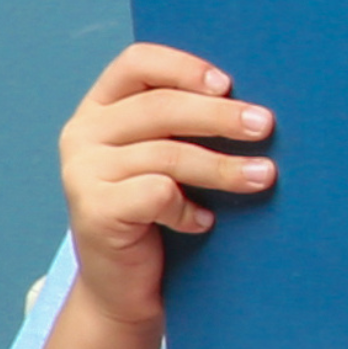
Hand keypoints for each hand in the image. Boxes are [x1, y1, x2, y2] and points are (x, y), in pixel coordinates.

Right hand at [53, 41, 270, 329]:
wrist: (125, 285)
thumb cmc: (159, 212)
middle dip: (220, 116)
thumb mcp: (170, 158)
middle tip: (265, 125)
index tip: (228, 83)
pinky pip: (156, 194)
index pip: (137, 63)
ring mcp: (82, 172)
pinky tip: (203, 223)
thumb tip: (258, 106)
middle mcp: (83, 133)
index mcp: (101, 107)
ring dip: (223, 167)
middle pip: (161, 107)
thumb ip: (189, 125)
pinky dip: (188, 208)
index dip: (184, 66)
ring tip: (263, 176)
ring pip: (167, 155)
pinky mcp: (93, 210)